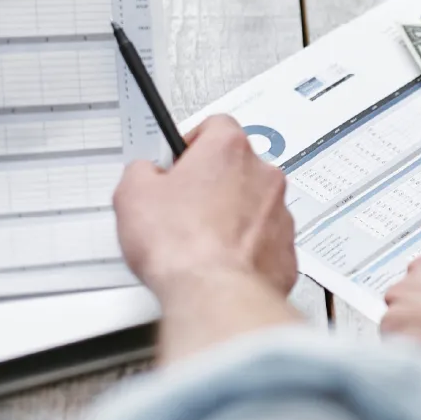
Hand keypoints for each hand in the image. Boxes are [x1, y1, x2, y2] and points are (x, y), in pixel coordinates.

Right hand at [113, 115, 300, 362]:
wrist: (216, 294)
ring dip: (233, 214)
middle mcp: (264, 176)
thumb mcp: (133, 195)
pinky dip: (247, 246)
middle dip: (213, 181)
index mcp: (230, 150)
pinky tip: (221, 260)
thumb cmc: (183, 246)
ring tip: (201, 237)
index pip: (215, 125)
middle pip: (238, 165)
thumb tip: (145, 173)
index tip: (179, 159)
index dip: (192, 141)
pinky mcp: (287, 248)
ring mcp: (281, 213)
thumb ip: (142, 171)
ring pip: (256, 203)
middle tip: (185, 203)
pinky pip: (266, 239)